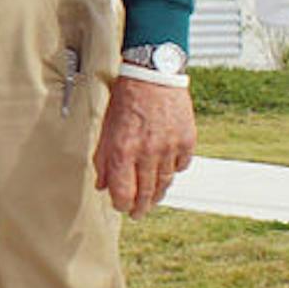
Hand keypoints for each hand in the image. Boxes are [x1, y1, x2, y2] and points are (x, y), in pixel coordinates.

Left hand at [93, 76, 195, 217]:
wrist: (153, 74)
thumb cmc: (127, 98)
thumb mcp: (107, 126)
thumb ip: (103, 158)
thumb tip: (102, 184)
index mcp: (124, 149)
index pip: (123, 193)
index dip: (121, 204)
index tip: (120, 206)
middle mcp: (148, 152)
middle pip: (146, 193)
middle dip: (140, 208)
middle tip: (137, 213)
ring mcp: (170, 148)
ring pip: (165, 183)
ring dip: (158, 194)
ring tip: (153, 199)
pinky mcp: (187, 141)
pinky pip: (182, 166)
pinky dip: (174, 171)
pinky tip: (167, 171)